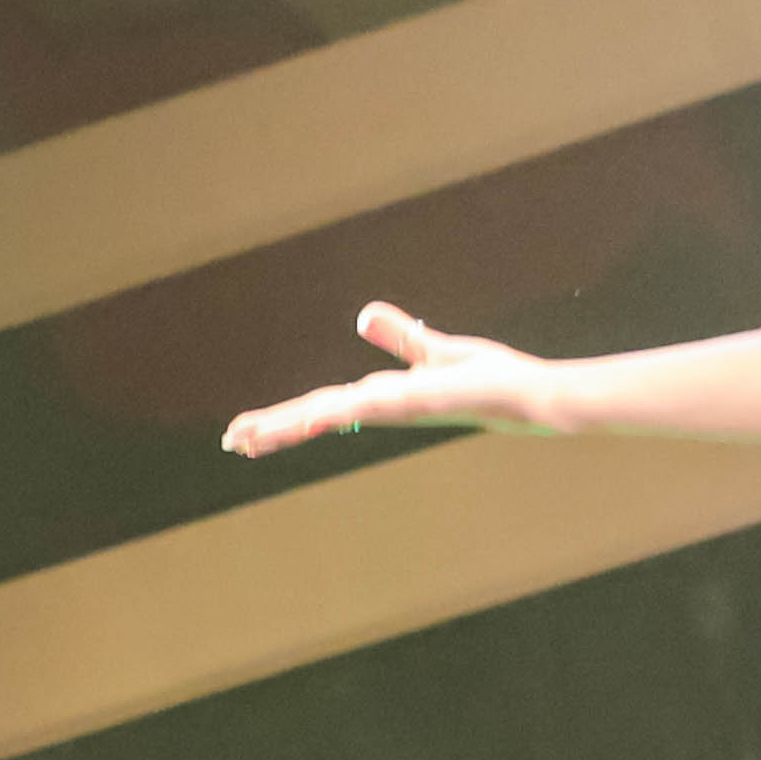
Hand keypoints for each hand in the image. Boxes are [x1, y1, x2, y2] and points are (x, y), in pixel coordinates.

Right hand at [224, 299, 574, 458]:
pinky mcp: (416, 402)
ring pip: (331, 415)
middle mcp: (384, 406)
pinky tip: (308, 417)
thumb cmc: (490, 378)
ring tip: (246, 440)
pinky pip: (367, 406)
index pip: (324, 407)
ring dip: (288, 426)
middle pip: (317, 415)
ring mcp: (397, 407)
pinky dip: (336, 411)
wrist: (530, 395)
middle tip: (230, 443)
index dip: (286, 417)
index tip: (247, 431)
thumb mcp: (433, 349)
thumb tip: (363, 316)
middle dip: (274, 428)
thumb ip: (399, 336)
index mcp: (384, 397)